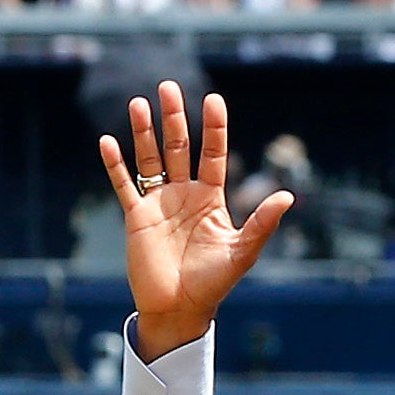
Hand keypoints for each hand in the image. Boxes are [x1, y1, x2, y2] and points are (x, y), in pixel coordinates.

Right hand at [97, 82, 293, 363]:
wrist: (180, 308)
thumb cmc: (214, 283)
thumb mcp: (242, 251)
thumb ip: (262, 223)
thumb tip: (287, 197)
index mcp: (211, 199)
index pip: (213, 154)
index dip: (213, 128)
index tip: (213, 99)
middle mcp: (184, 195)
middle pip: (179, 148)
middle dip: (175, 118)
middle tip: (169, 86)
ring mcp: (159, 204)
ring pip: (150, 159)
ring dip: (144, 132)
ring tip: (140, 102)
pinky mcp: (136, 217)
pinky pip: (124, 186)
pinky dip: (115, 166)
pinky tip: (107, 141)